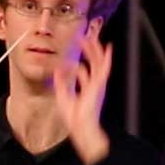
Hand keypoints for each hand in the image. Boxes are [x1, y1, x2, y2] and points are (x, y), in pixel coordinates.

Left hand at [54, 26, 112, 164]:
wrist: (81, 128)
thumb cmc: (74, 118)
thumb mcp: (62, 97)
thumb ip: (60, 84)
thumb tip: (56, 70)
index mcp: (87, 89)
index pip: (82, 72)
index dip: (74, 65)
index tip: (67, 58)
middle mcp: (94, 85)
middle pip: (93, 63)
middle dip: (88, 50)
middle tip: (83, 38)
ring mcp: (98, 84)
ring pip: (98, 62)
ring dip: (94, 49)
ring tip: (90, 37)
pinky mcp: (98, 85)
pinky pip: (103, 69)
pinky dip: (106, 58)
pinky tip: (107, 48)